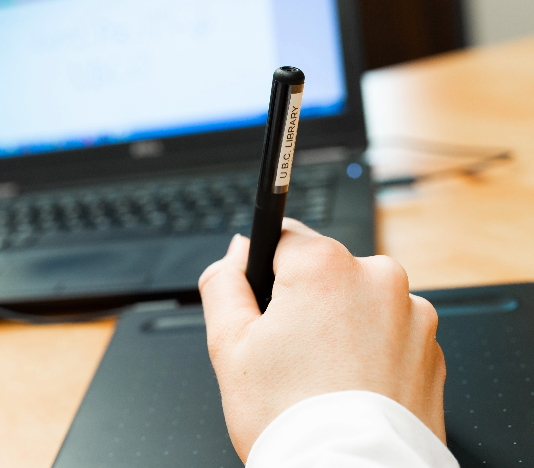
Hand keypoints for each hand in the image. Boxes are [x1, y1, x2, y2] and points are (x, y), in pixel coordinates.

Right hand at [197, 218, 445, 461]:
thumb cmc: (291, 418)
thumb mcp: (228, 345)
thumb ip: (223, 282)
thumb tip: (237, 252)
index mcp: (326, 266)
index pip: (283, 238)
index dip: (263, 275)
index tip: (261, 311)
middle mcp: (378, 278)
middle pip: (323, 272)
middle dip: (303, 303)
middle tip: (286, 355)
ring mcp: (413, 315)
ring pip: (357, 304)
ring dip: (339, 327)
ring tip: (320, 379)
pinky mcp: (431, 350)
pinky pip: (388, 334)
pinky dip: (369, 353)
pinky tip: (350, 388)